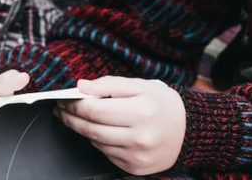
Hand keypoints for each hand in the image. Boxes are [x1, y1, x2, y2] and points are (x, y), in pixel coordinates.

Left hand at [56, 76, 185, 175]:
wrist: (189, 132)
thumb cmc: (163, 104)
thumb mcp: (143, 85)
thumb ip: (110, 84)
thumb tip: (82, 85)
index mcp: (143, 110)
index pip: (96, 109)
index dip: (75, 104)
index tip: (64, 99)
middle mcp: (141, 136)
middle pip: (92, 128)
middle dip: (71, 118)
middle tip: (61, 109)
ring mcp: (138, 155)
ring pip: (97, 142)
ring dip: (82, 130)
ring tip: (75, 118)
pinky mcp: (135, 167)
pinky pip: (107, 154)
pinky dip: (99, 141)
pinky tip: (98, 131)